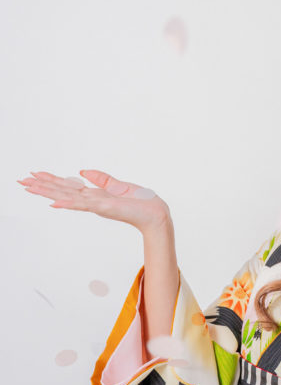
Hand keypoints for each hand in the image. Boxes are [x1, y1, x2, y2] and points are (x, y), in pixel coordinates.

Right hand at [19, 170, 169, 232]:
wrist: (155, 213)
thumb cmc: (140, 202)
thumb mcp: (118, 185)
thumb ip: (101, 179)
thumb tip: (83, 171)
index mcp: (94, 195)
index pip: (68, 186)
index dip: (51, 179)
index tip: (34, 174)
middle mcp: (91, 200)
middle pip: (62, 190)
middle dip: (41, 185)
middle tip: (21, 181)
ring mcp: (96, 205)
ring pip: (67, 196)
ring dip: (47, 191)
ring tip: (29, 187)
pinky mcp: (104, 207)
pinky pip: (83, 205)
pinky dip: (68, 203)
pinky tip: (53, 202)